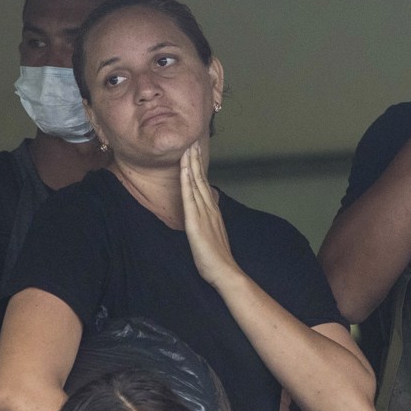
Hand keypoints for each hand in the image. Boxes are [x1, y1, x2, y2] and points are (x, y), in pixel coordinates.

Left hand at [180, 145, 240, 286]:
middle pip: (200, 178)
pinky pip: (189, 197)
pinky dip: (187, 181)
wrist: (225, 271)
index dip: (199, 166)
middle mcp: (208, 208)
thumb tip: (207, 211)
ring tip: (188, 147)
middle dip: (196, 158)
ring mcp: (202, 213)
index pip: (203, 183)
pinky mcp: (195, 222)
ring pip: (195, 183)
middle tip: (192, 140)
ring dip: (191, 164)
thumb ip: (210, 220)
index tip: (196, 151)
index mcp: (211, 210)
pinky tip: (185, 169)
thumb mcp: (213, 234)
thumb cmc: (218, 258)